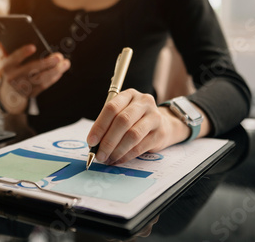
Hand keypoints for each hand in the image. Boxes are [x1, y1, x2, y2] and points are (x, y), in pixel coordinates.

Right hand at [0, 44, 69, 112]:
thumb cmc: (15, 70)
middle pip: (31, 69)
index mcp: (7, 66)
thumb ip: (24, 56)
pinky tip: (60, 72)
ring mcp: (21, 88)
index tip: (33, 47)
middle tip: (58, 57)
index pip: (15, 58)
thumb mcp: (14, 62)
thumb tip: (44, 51)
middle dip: (46, 63)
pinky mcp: (29, 94)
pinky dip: (53, 78)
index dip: (23, 52)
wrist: (10, 91)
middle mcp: (12, 78)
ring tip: (65, 64)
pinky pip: (43, 86)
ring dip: (55, 71)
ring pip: (40, 79)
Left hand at [86, 89, 208, 164]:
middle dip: (108, 141)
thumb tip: (94, 144)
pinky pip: (140, 146)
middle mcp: (143, 102)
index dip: (100, 126)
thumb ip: (108, 125)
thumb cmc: (135, 120)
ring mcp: (154, 116)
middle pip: (122, 121)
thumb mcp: (121, 114)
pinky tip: (118, 159)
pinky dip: (126, 155)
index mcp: (129, 95)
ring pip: (132, 135)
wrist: (163, 125)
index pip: (112, 108)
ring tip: (108, 159)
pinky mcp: (160, 133)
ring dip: (117, 150)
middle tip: (99, 155)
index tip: (91, 141)